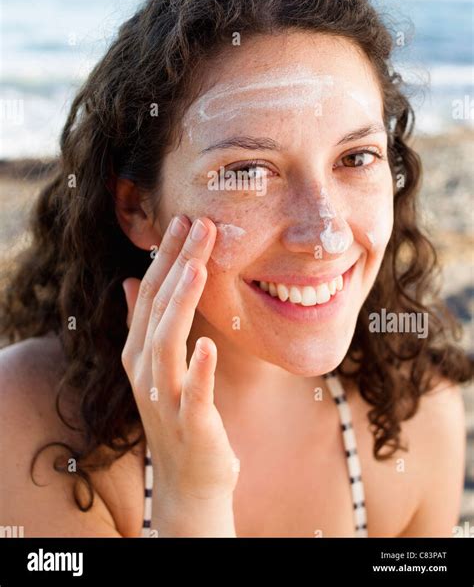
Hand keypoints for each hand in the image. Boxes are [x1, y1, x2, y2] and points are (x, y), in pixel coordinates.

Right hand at [121, 215, 238, 534]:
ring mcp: (164, 398)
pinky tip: (207, 344)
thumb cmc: (180, 415)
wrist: (190, 480)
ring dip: (181, 303)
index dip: (166, 256)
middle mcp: (144, 370)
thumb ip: (145, 323)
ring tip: (198, 266)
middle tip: (198, 223)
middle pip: (158, 308)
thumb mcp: (159, 364)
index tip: (184, 220)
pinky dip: (198, 369)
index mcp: (139, 351)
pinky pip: (192, 394)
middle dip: (177, 264)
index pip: (151, 293)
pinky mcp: (190, 424)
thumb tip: (132, 280)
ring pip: (167, 343)